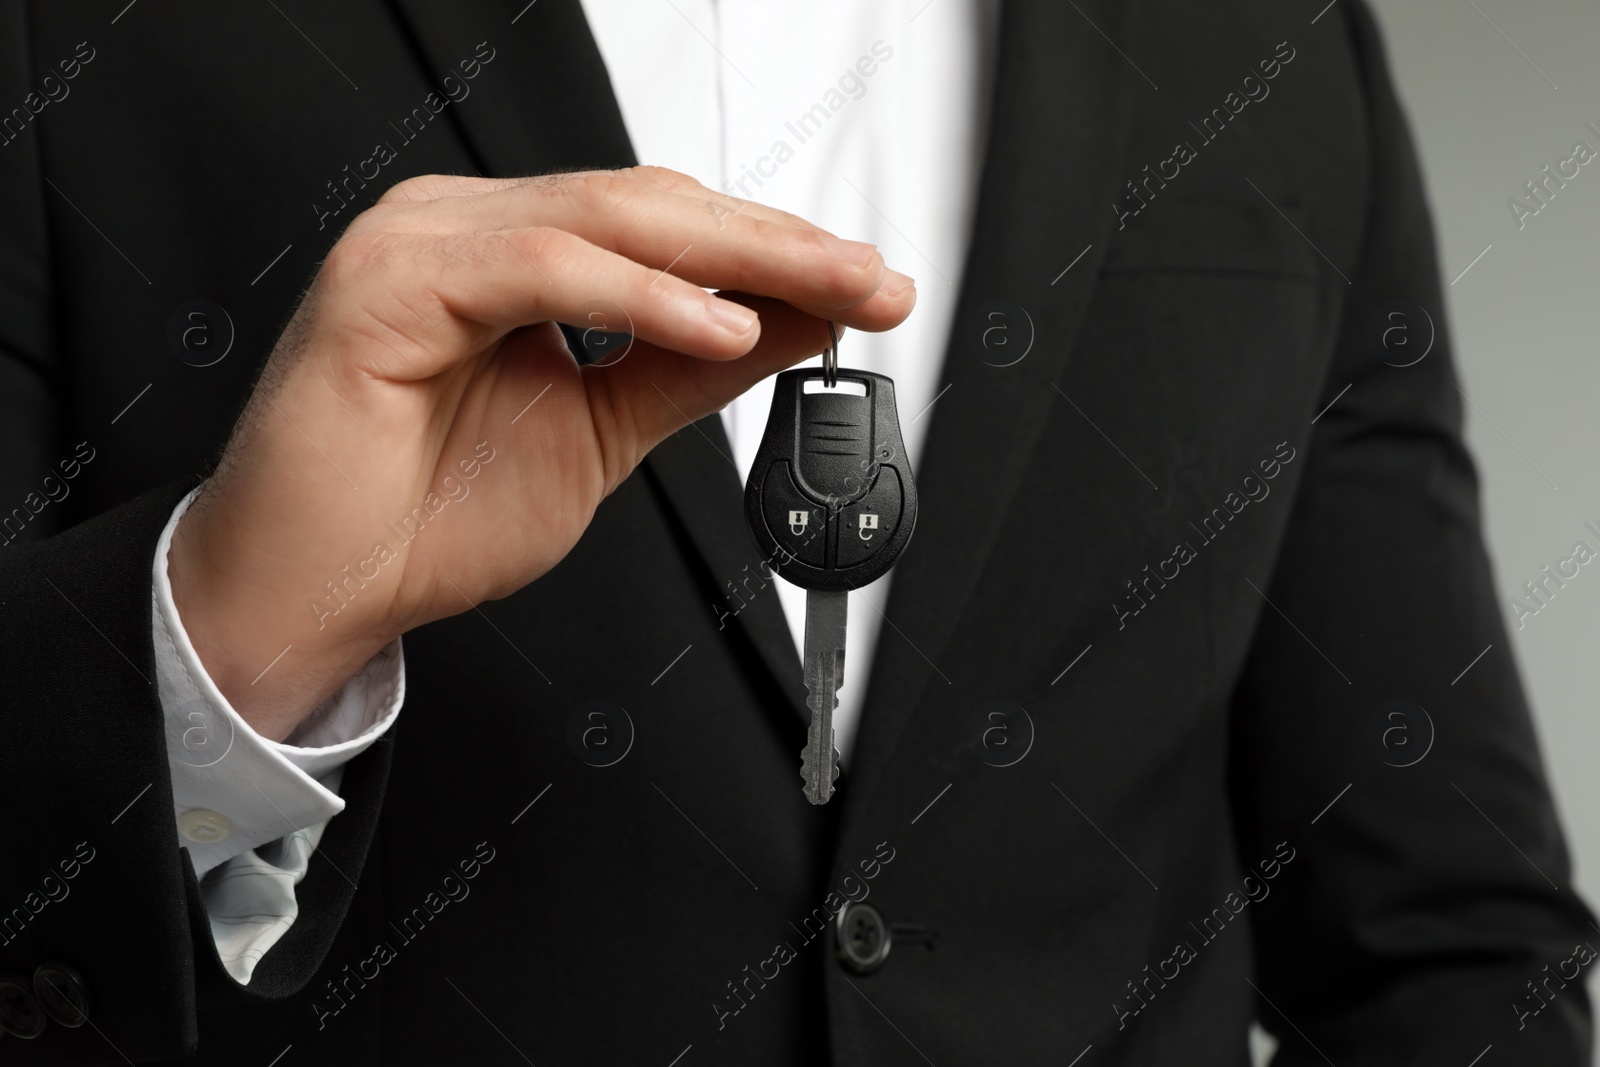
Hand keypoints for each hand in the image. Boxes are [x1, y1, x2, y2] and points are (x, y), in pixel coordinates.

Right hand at [167, 166, 914, 740]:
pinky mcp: (389, 284)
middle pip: (653, 207)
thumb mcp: (598, 435)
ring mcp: (422, 243)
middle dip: (779, 247)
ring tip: (828, 295)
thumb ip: (684, 372)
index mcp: (511, 255)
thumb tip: (786, 327)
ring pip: (609, 219)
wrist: (314, 594)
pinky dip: (641, 297)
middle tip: (875, 282)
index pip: (664, 226)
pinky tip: (718, 328)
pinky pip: (543, 269)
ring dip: (735, 258)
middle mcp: (467, 230)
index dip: (773, 253)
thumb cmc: (422, 519)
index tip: (866, 289)